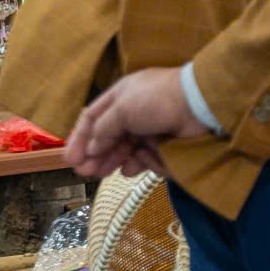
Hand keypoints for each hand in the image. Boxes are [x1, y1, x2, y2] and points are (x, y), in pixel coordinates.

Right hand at [65, 68, 209, 180]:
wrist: (199, 104)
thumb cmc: (157, 99)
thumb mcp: (121, 109)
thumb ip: (102, 129)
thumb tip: (91, 149)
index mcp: (122, 96)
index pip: (93, 118)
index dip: (80, 139)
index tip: (70, 159)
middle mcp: (135, 112)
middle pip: (108, 137)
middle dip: (95, 155)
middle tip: (85, 172)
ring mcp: (151, 128)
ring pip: (126, 150)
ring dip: (113, 162)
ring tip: (101, 173)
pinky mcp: (167, 144)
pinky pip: (147, 157)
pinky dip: (139, 163)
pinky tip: (131, 169)